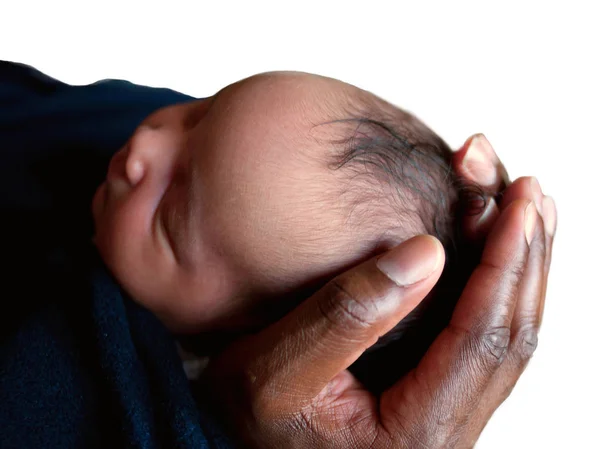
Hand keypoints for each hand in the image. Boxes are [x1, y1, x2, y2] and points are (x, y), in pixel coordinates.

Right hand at [203, 135, 555, 447]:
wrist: (242, 438)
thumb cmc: (248, 413)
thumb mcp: (275, 367)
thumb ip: (345, 314)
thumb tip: (427, 252)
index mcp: (413, 435)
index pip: (478, 341)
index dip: (501, 267)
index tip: (515, 207)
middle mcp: (444, 434)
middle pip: (509, 338)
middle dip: (524, 260)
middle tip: (532, 194)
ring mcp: (444, 415)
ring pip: (506, 339)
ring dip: (521, 270)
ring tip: (529, 212)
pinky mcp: (434, 396)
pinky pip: (482, 339)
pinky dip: (498, 288)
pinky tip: (501, 252)